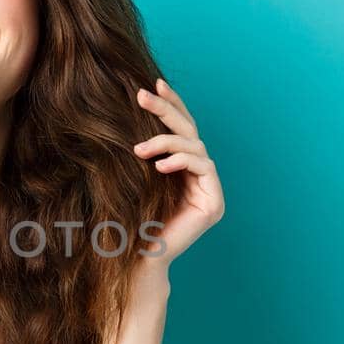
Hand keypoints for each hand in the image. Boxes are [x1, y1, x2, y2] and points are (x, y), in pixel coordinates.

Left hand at [131, 78, 224, 264]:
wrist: (137, 258)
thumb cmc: (129, 219)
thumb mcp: (133, 176)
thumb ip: (141, 151)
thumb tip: (129, 109)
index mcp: (182, 168)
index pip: (180, 129)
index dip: (170, 105)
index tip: (151, 85)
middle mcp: (200, 176)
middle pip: (190, 131)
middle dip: (167, 109)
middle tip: (143, 94)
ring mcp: (210, 189)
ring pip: (196, 147)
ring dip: (167, 141)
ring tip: (140, 150)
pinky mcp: (214, 203)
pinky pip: (203, 168)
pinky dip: (182, 161)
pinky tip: (160, 166)